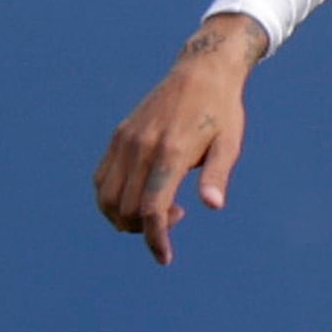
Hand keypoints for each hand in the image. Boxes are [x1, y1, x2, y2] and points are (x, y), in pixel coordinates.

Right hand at [96, 12, 268, 264]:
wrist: (200, 73)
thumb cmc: (222, 111)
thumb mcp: (230, 144)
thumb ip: (216, 175)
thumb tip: (213, 205)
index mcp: (170, 153)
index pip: (152, 209)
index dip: (155, 239)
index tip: (164, 258)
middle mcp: (141, 148)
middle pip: (127, 209)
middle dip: (146, 228)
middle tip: (177, 215)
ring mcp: (126, 142)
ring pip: (108, 197)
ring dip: (125, 217)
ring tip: (158, 209)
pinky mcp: (119, 137)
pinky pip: (102, 178)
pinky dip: (112, 199)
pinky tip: (139, 197)